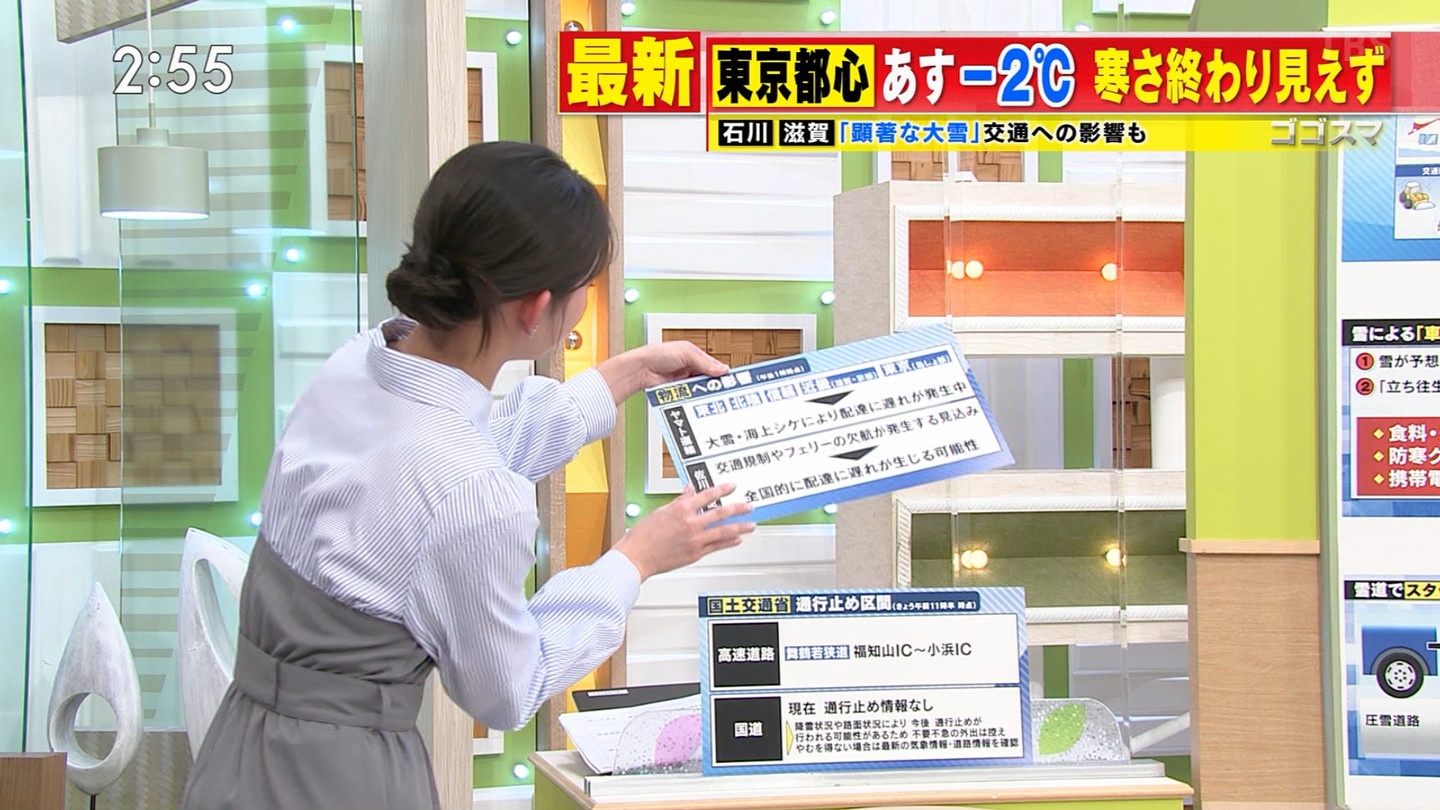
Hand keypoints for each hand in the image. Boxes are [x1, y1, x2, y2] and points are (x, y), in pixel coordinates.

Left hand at [597, 342, 728, 403]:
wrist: (640, 369)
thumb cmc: (658, 354)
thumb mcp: (686, 352)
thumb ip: (705, 361)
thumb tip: (723, 369)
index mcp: (696, 356)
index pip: (715, 366)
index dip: (723, 374)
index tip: (734, 381)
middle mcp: (691, 369)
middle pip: (710, 381)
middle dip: (716, 386)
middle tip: (725, 392)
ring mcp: (685, 382)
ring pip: (701, 391)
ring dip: (705, 394)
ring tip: (713, 398)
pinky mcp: (678, 393)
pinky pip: (691, 398)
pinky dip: (695, 399)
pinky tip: (699, 401)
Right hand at [614, 484, 755, 579]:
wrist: (636, 557)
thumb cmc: (643, 535)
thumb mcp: (660, 511)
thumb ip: (679, 501)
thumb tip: (689, 491)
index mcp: (681, 509)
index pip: (707, 495)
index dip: (722, 490)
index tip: (731, 487)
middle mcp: (691, 523)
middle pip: (721, 513)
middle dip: (738, 508)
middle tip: (748, 505)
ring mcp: (695, 539)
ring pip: (723, 531)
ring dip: (740, 526)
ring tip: (751, 524)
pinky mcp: (695, 553)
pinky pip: (717, 547)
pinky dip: (728, 542)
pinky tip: (736, 539)